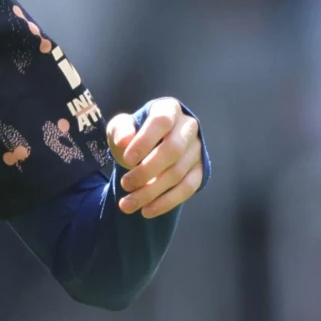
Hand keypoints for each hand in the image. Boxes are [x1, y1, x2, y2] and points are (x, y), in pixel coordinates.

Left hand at [107, 98, 203, 217]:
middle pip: (172, 150)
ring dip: (151, 192)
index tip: (126, 159)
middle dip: (146, 171)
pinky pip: (187, 189)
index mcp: (169, 109)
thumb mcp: (122, 126)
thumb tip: (125, 141)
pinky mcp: (200, 170)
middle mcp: (188, 127)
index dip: (144, 141)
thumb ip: (121, 130)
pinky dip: (166, 202)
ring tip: (127, 205)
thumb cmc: (134, 132)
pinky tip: (147, 211)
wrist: (151, 146)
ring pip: (177, 173)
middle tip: (124, 184)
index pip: (161, 122)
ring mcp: (196, 150)